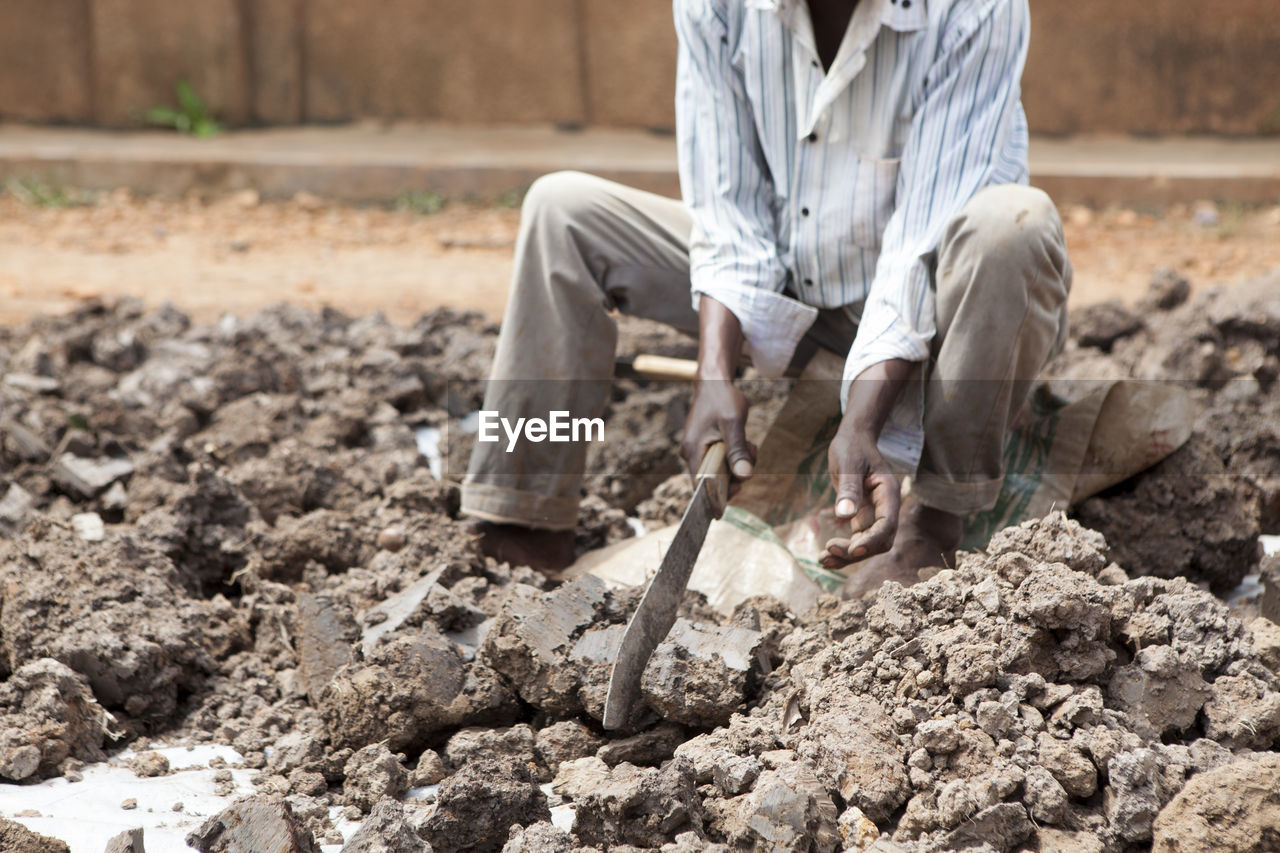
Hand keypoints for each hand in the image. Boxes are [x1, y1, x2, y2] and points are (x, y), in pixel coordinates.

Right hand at [680, 378, 755, 487]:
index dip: (718, 495)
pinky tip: (744, 444)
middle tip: (751, 457)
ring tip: (750, 446)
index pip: (701, 486)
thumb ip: (738, 451)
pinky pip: (719, 461)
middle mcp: (690, 453)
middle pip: (712, 480)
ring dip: (737, 464)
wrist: (714, 382)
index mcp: (693, 450)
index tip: (739, 489)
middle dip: (735, 474)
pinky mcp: (703, 446)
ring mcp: (696, 449)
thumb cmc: (722, 399)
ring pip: (719, 470)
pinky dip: (734, 456)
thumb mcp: (733, 424)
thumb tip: (745, 477)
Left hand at [821, 423, 900, 569]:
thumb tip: (845, 515)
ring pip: (867, 544)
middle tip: (828, 550)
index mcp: (888, 494)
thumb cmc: (852, 447)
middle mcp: (885, 507)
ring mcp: (874, 514)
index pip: (887, 525)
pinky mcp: (862, 517)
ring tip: (822, 560)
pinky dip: (842, 549)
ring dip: (847, 556)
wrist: (852, 439)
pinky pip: (855, 540)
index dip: (872, 540)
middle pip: (879, 540)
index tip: (852, 549)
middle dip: (857, 551)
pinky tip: (824, 555)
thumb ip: (849, 489)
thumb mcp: (848, 464)